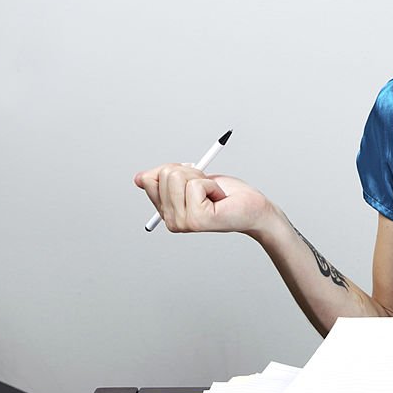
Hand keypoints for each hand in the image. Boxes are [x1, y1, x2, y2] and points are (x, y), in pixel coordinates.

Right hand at [134, 163, 278, 235]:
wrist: (253, 208)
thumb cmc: (226, 194)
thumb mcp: (191, 178)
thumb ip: (165, 177)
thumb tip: (139, 178)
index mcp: (166, 210)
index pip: (149, 178)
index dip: (175, 169)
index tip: (193, 179)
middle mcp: (170, 221)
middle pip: (164, 174)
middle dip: (190, 172)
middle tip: (207, 188)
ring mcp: (182, 223)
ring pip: (178, 177)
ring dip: (202, 178)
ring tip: (213, 194)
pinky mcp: (196, 220)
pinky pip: (195, 185)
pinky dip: (211, 185)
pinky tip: (219, 199)